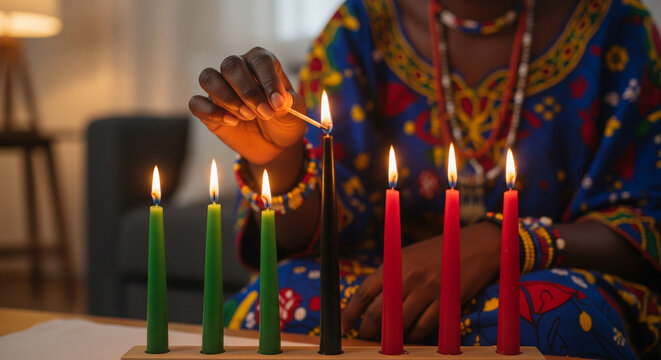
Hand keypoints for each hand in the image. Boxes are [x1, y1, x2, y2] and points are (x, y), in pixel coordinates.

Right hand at [189, 47, 307, 165]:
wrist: (274, 145)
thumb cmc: (285, 120)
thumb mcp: (295, 113)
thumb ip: (288, 103)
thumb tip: (277, 100)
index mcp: (261, 63)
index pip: (259, 60)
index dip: (268, 80)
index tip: (278, 103)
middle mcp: (238, 69)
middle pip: (231, 65)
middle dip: (248, 92)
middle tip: (264, 114)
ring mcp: (220, 87)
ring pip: (208, 78)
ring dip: (228, 98)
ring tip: (248, 116)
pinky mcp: (207, 107)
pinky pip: (196, 103)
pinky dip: (211, 112)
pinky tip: (231, 122)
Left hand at [341, 222, 500, 341]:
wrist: (476, 246)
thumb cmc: (437, 252)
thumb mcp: (407, 255)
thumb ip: (389, 275)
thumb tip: (368, 301)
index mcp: (394, 262)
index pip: (364, 293)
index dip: (350, 313)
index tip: (343, 327)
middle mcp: (408, 276)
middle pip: (379, 312)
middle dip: (368, 329)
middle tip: (364, 337)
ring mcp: (428, 290)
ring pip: (400, 324)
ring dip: (391, 336)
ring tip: (387, 340)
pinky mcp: (446, 302)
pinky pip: (423, 327)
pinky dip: (414, 335)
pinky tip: (410, 336)